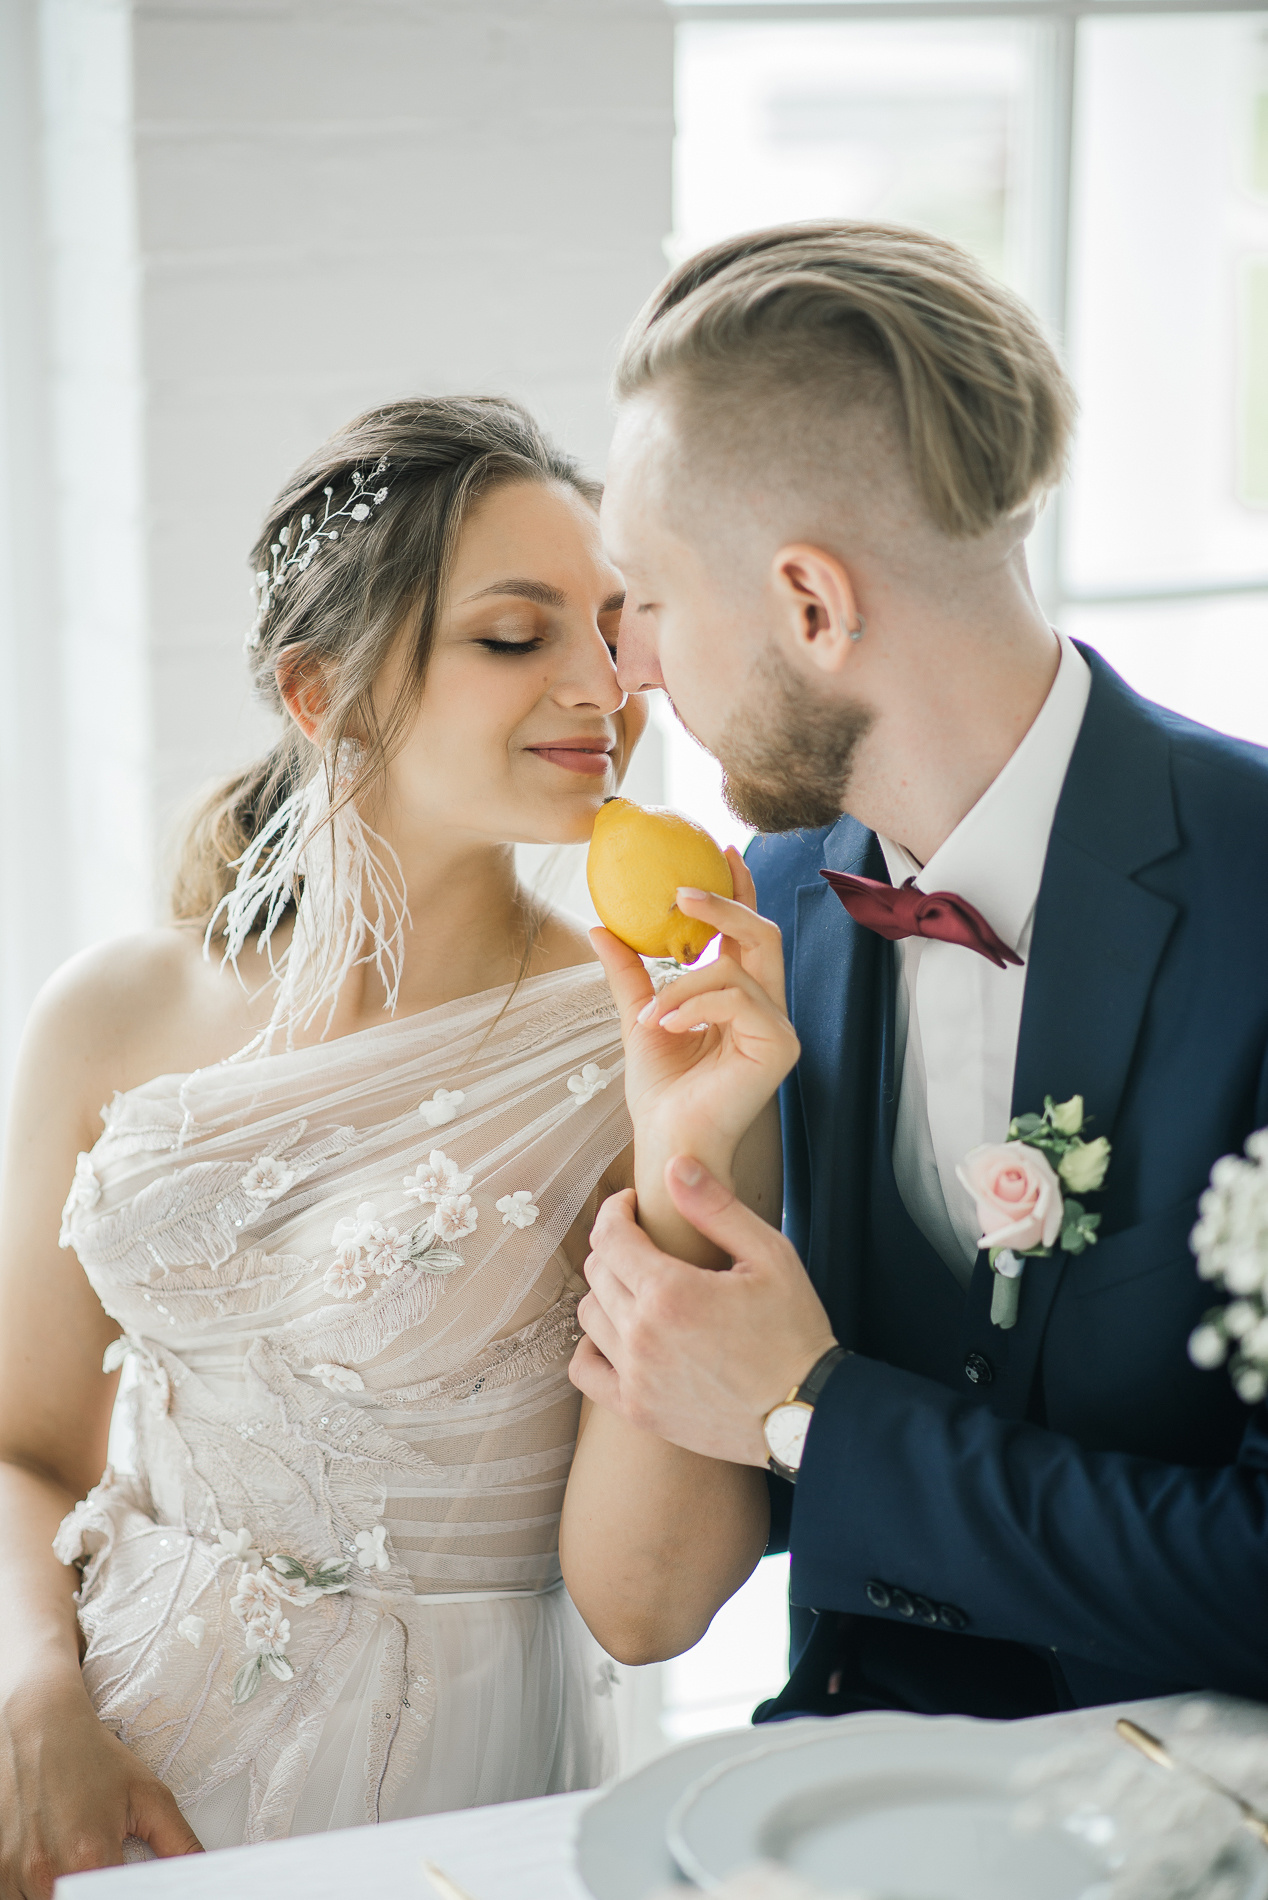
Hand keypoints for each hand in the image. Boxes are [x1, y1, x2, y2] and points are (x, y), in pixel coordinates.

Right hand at [0, 1669, 201, 1895]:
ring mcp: (13, 1878)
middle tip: (111, 1866)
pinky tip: (56, 1864)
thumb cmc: (91, 1757)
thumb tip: (201, 1870)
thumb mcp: (146, 1794)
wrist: (38, 1727)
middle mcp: (45, 1876)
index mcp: (88, 1859)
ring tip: (80, 1858)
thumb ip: (177, 1842)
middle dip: (103, 1892)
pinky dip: (41, 1892)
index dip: (134, 1896)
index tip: (134, 1884)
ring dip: (70, 1895)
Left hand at [571, 1156, 837, 1464]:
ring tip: (638, 1286)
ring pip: (589, 1315)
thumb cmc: (794, 1331)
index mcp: (670, 1292)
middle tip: (643, 1242)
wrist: (806, 1412)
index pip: (610, 1235)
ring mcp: (636, 1377)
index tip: (633, 1205)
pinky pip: (584, 1370)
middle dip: (614, 1245)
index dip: (617, 1210)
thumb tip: (674, 1166)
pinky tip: (618, 1334)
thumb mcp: (770, 1257)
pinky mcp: (638, 1410)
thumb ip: (716, 1209)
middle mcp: (642, 1335)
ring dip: (606, 1291)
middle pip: (597, 1271)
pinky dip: (591, 1346)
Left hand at [589, 850, 799, 1179]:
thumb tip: (601, 924)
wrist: (666, 1141)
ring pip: (741, 966)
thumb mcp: (639, 1018)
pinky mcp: (780, 1046)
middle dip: (725, 905)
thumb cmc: (660, 1091)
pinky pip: (738, 999)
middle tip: (681, 892)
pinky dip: (694, 1005)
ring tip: (652, 1014)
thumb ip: (629, 973)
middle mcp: (767, 1008)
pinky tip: (668, 1027)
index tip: (720, 851)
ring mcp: (778, 1027)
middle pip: (763, 934)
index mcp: (741, 998)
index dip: (740, 889)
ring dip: (684, 982)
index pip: (748, 932)